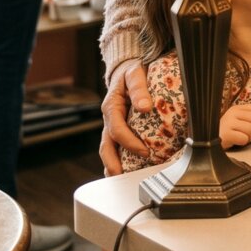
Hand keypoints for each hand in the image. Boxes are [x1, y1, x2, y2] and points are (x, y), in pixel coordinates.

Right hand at [99, 60, 151, 175]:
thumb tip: (144, 107)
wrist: (126, 69)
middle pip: (106, 146)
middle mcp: (109, 119)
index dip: (129, 142)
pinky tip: (125, 172)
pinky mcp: (117, 130)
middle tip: (124, 176)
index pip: (117, 130)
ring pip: (107, 150)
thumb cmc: (132, 71)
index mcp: (111, 107)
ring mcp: (111, 126)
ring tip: (121, 180)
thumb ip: (139, 88)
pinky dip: (117, 160)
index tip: (144, 151)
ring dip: (112, 166)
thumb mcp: (135, 73)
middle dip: (113, 163)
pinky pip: (114, 147)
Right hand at [220, 101, 250, 148]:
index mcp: (238, 108)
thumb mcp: (239, 120)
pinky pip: (244, 138)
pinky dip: (243, 142)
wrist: (210, 142)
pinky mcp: (226, 134)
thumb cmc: (228, 132)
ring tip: (243, 138)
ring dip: (250, 137)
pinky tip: (237, 141)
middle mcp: (233, 113)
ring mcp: (228, 122)